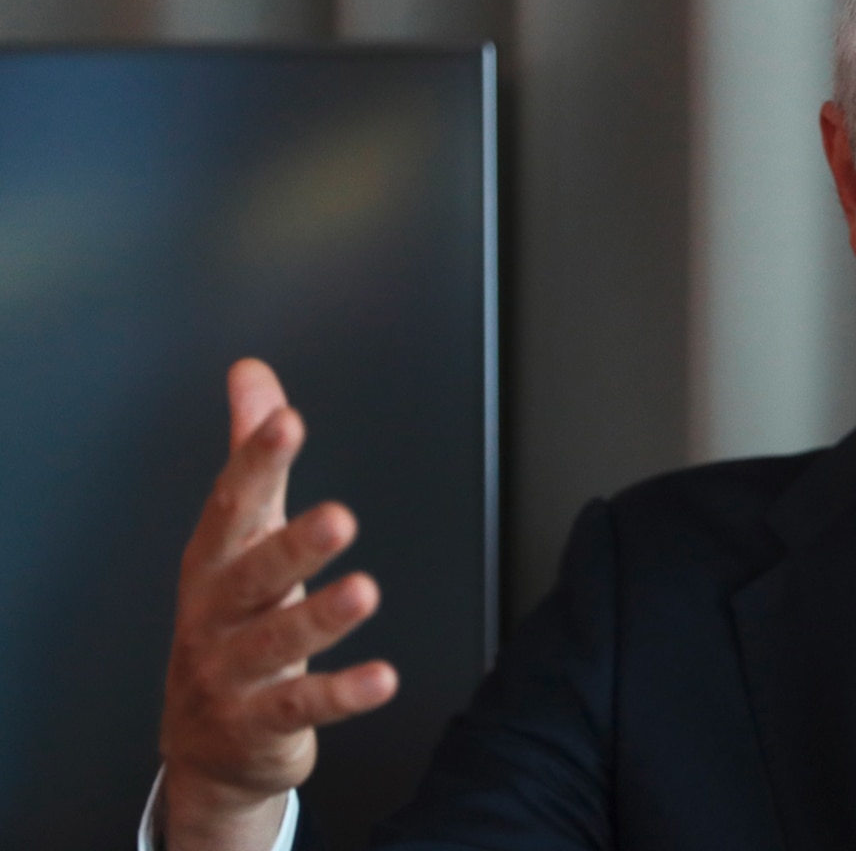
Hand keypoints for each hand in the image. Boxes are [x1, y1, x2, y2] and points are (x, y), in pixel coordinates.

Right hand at [158, 359, 397, 850]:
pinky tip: (382, 677)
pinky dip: (342, 693)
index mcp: (212, 562)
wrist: (207, 746)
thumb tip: (252, 375)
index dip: (257, 462)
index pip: (232, 505)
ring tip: (365, 590)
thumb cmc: (230, 625)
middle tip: (340, 517)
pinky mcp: (259, 722)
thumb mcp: (239, 541)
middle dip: (292, 545)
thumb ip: (252, 460)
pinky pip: (302, 705)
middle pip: (252, 574)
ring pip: (276, 641)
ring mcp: (230, 672)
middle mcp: (214, 614)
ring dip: (320, 616)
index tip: (287, 421)